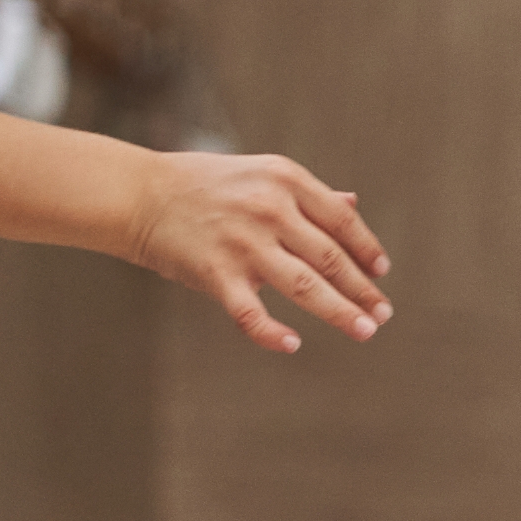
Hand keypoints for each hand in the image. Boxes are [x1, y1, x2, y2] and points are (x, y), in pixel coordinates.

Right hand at [126, 152, 394, 353]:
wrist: (137, 194)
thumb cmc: (204, 186)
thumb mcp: (260, 176)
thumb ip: (308, 194)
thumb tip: (354, 203)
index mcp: (285, 181)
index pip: (342, 221)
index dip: (366, 249)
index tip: (381, 273)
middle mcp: (270, 209)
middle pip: (330, 257)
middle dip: (362, 289)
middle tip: (383, 314)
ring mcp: (243, 242)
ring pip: (305, 285)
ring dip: (340, 311)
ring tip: (365, 330)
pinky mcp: (215, 272)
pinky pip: (250, 312)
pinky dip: (271, 332)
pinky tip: (292, 344)